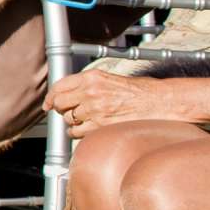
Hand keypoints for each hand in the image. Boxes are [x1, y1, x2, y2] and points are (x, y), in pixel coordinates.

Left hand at [48, 69, 168, 136]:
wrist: (160, 101)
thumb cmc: (140, 91)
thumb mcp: (110, 79)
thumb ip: (88, 84)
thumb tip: (69, 93)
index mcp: (92, 77)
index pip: (59, 86)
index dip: (51, 97)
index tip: (48, 103)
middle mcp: (90, 91)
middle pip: (59, 103)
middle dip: (60, 109)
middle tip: (66, 112)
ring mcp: (95, 109)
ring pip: (68, 119)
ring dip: (72, 122)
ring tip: (83, 121)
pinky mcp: (101, 125)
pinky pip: (77, 132)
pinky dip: (77, 133)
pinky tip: (86, 130)